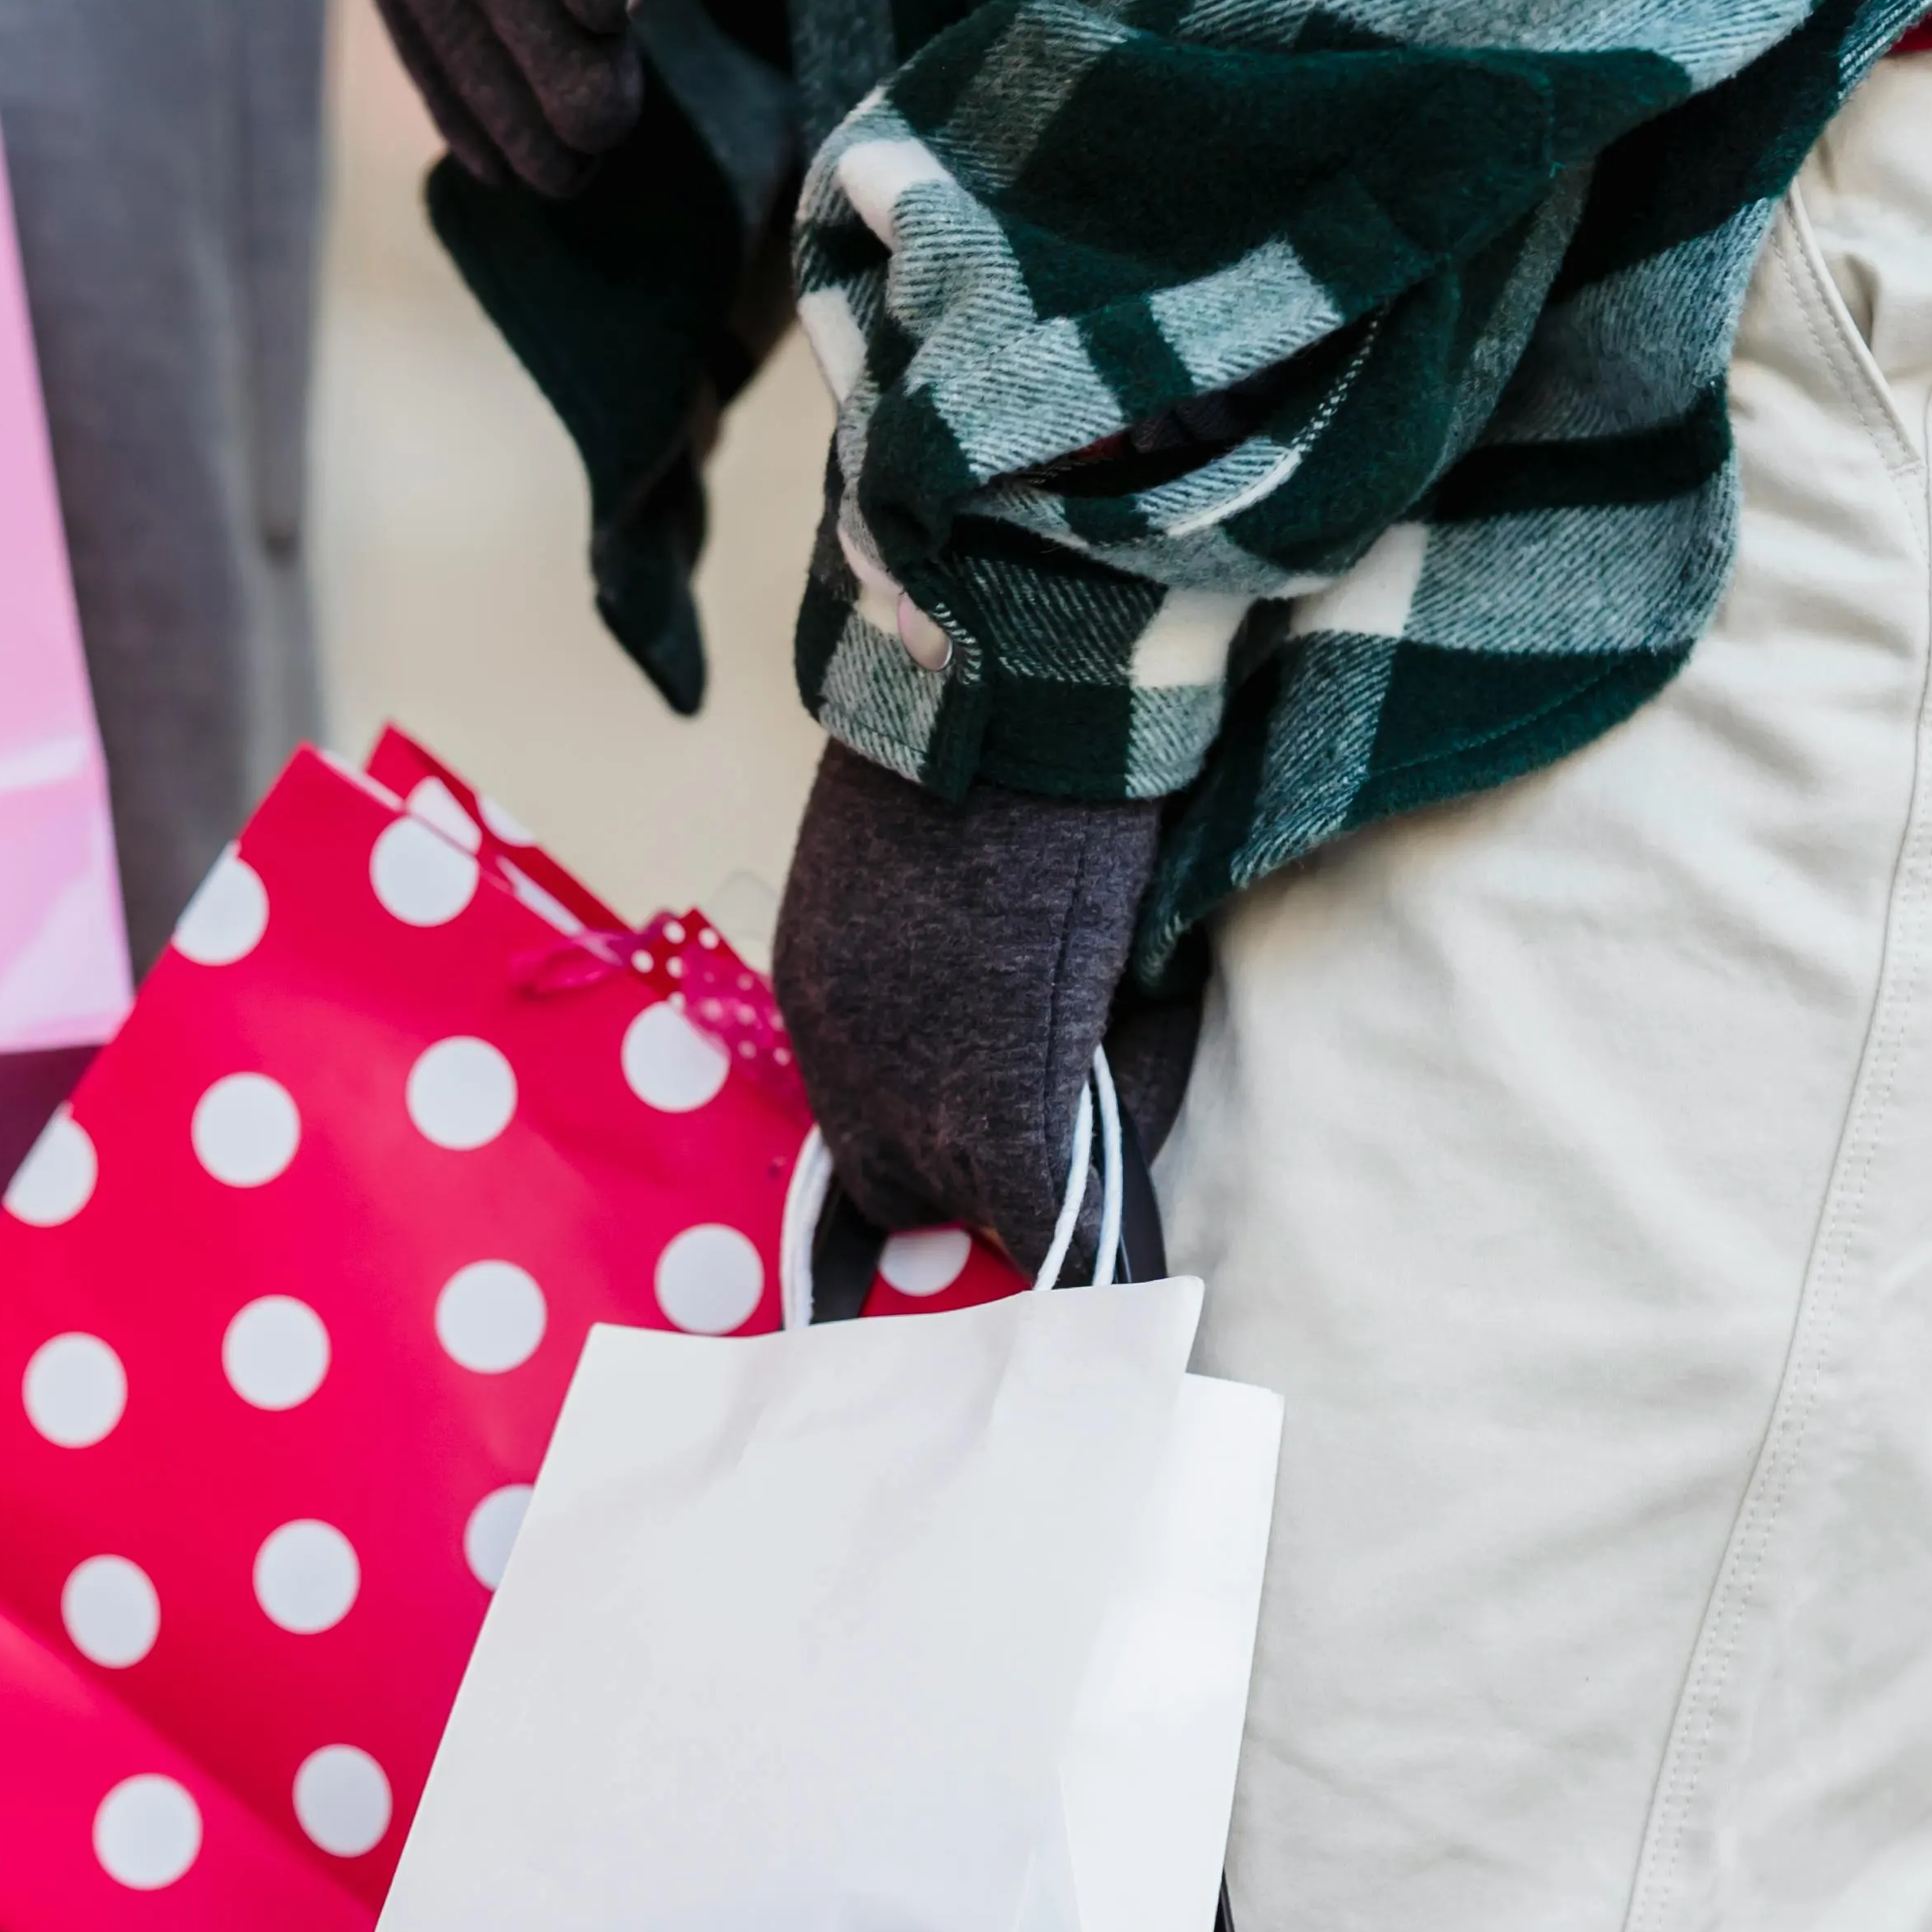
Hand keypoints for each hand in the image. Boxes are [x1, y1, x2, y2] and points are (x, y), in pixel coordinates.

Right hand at [771, 745, 1194, 1275]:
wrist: (995, 675)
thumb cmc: (1100, 821)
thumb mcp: (1132, 970)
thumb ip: (1111, 1076)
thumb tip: (1099, 1152)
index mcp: (989, 1082)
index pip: (1025, 1218)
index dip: (1069, 1241)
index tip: (1104, 1255)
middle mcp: (883, 1071)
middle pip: (918, 1204)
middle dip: (982, 1199)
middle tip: (1041, 1165)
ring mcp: (824, 1016)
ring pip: (857, 1143)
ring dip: (918, 1140)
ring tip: (978, 1091)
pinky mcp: (798, 962)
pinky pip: (828, 1065)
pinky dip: (879, 1070)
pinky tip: (926, 1027)